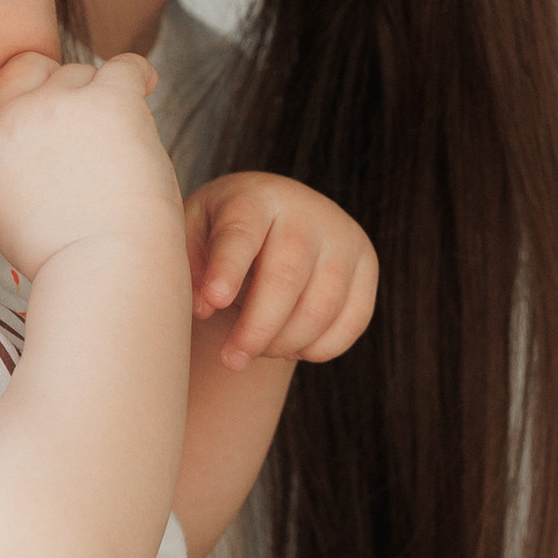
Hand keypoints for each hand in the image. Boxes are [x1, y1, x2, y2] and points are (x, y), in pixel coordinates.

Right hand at [0, 52, 181, 280]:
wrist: (103, 266)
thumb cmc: (65, 259)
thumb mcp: (3, 223)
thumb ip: (2, 182)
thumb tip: (27, 163)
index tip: (14, 127)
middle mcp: (14, 121)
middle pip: (23, 72)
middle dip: (46, 89)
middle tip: (75, 125)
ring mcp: (59, 104)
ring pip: (76, 72)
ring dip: (95, 96)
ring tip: (117, 136)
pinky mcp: (108, 101)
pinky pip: (124, 66)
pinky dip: (137, 75)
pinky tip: (144, 91)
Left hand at [185, 175, 377, 372]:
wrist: (277, 217)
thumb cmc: (224, 231)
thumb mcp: (194, 235)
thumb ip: (190, 267)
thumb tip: (205, 306)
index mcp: (255, 198)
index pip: (241, 234)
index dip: (227, 269)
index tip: (213, 303)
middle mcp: (306, 211)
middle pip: (286, 277)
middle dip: (257, 329)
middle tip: (232, 359)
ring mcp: (344, 237)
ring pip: (322, 304)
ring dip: (287, 343)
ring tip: (258, 351)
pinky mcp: (367, 265)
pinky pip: (353, 320)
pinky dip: (321, 348)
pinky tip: (292, 348)